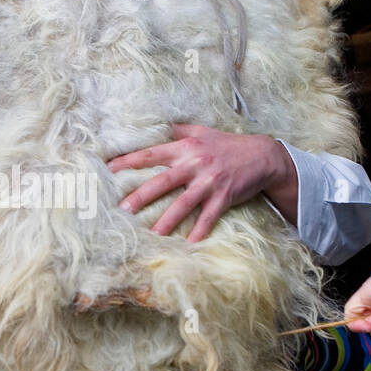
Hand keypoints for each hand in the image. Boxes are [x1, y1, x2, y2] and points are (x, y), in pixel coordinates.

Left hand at [106, 125, 296, 241]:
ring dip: (167, 220)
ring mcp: (210, 181)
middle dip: (141, 196)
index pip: (151, 153)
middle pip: (163, 181)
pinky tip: (188, 244)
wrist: (263, 155)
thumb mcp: (201, 131)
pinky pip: (209, 217)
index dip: (128, 161)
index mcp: (186, 147)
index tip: (108, 170)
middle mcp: (195, 163)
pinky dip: (199, 231)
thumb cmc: (227, 144)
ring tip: (152, 234)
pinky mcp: (225, 196)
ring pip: (184, 203)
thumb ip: (176, 131)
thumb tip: (151, 126)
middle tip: (122, 209)